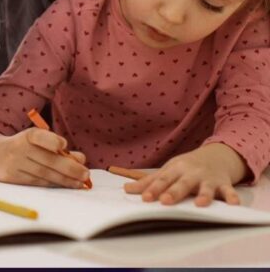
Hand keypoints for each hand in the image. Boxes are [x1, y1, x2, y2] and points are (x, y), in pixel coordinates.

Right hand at [0, 129, 88, 187]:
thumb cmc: (24, 147)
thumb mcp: (37, 141)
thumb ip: (58, 148)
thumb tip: (81, 158)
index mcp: (26, 136)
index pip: (38, 136)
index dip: (50, 140)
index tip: (64, 144)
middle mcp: (18, 149)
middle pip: (46, 160)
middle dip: (69, 168)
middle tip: (85, 174)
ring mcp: (14, 165)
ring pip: (44, 174)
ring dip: (65, 180)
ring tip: (80, 182)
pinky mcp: (12, 178)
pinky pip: (37, 183)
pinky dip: (54, 184)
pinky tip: (66, 185)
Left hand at [123, 143, 246, 206]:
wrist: (215, 155)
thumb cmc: (186, 167)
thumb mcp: (168, 171)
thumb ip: (149, 182)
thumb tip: (126, 190)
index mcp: (175, 170)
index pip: (162, 180)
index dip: (153, 189)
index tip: (144, 199)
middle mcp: (191, 173)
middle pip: (181, 183)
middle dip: (173, 192)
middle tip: (164, 201)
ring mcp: (208, 178)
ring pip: (205, 187)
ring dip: (203, 195)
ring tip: (200, 204)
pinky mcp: (223, 184)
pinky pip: (229, 191)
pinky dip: (232, 196)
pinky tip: (234, 204)